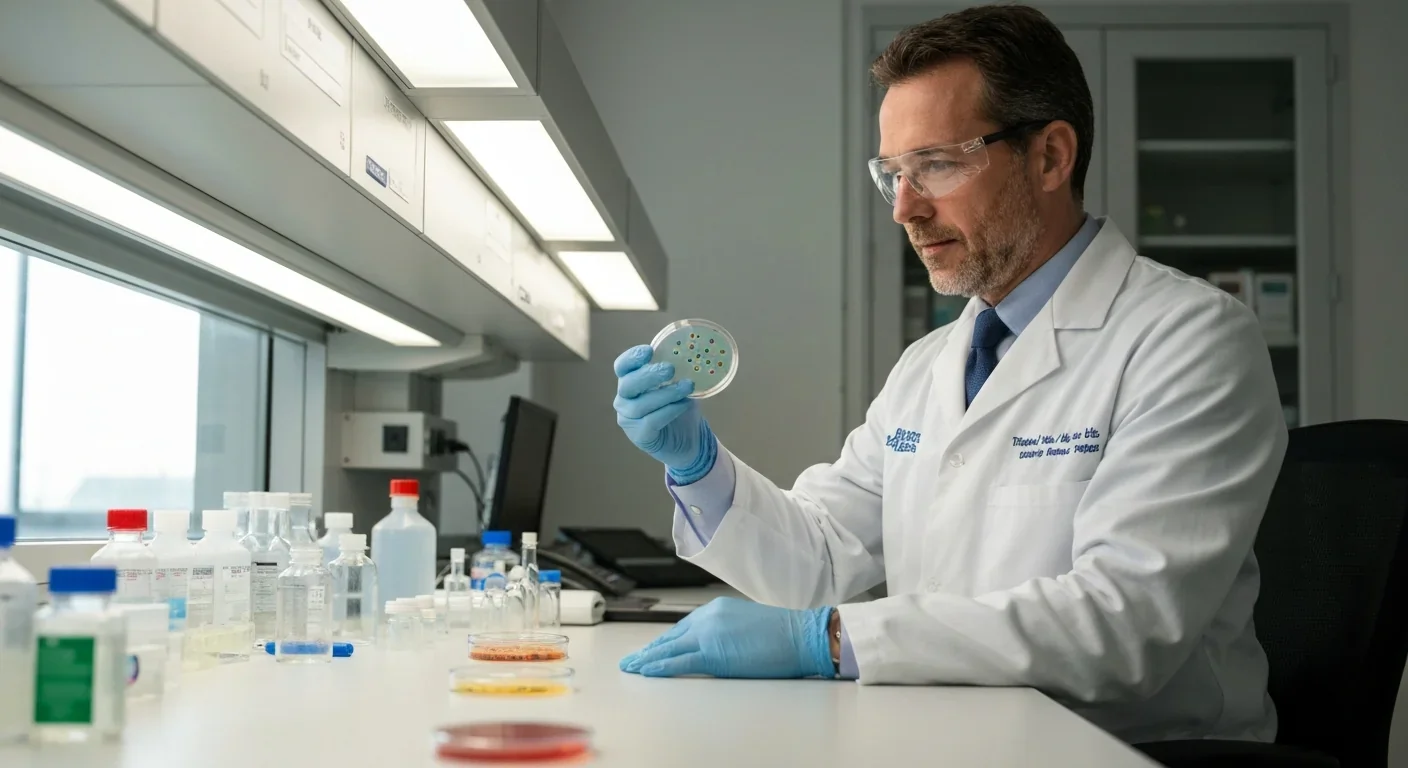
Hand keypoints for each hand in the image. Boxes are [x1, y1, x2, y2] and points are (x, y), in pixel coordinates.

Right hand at [613, 345, 716, 482]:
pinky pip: (651, 422)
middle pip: (628, 385)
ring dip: (666, 394)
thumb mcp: (678, 384)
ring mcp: (628, 419)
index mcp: (630, 381)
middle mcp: (624, 400)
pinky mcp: (640, 436)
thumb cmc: (679, 406)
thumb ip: (676, 371)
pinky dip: (669, 411)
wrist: (690, 439)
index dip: (632, 358)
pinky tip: (684, 404)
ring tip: (687, 387)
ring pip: (641, 405)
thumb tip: (688, 353)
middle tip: (670, 369)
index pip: (622, 367)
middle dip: (649, 375)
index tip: (650, 351)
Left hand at [619, 597, 834, 678]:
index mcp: (716, 609)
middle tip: (631, 659)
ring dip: (647, 659)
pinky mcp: (713, 654)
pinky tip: (647, 671)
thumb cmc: (784, 634)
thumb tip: (716, 647)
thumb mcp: (746, 625)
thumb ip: (725, 632)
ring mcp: (709, 634)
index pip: (683, 627)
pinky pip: (678, 662)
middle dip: (649, 649)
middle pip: (670, 637)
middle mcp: (708, 617)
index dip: (664, 640)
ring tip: (631, 666)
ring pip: (669, 648)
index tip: (651, 649)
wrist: (802, 635)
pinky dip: (659, 667)